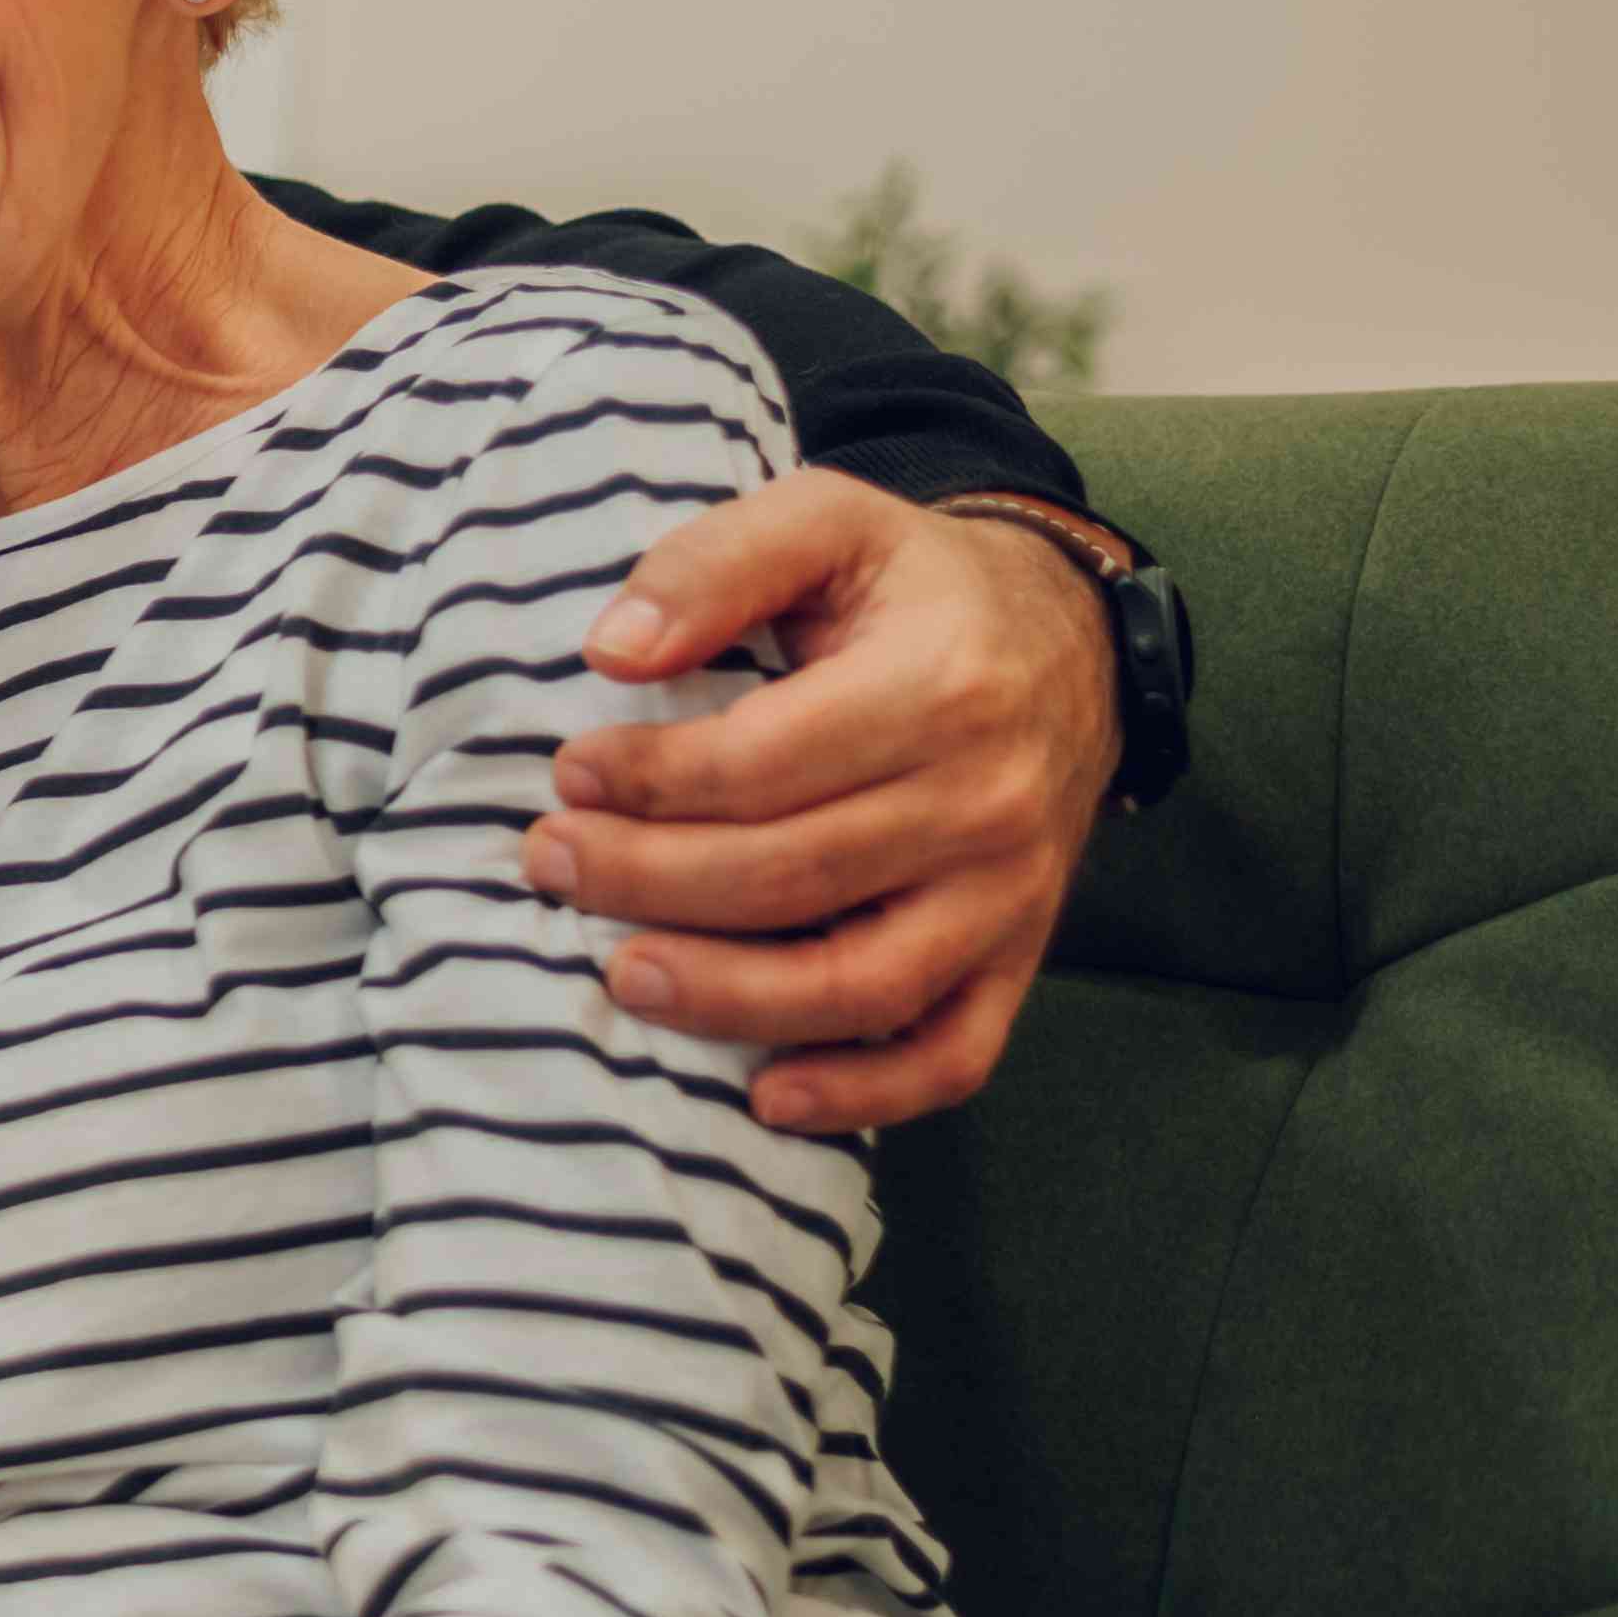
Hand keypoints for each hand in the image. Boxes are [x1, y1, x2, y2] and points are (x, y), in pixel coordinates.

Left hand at [527, 477, 1114, 1135]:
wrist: (1069, 642)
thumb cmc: (916, 583)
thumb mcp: (828, 519)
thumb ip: (717, 563)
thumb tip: (613, 649)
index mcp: (940, 687)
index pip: (764, 764)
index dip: (651, 780)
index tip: (567, 776)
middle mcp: (986, 803)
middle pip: (792, 876)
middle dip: (649, 881)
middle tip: (548, 864)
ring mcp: (1010, 895)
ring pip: (861, 981)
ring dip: (730, 999)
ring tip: (621, 978)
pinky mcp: (1019, 956)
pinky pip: (953, 1052)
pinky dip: (866, 1094)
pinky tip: (768, 1097)